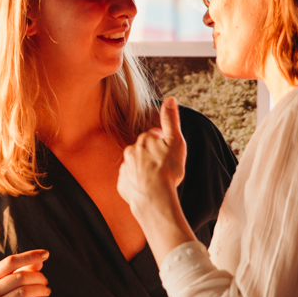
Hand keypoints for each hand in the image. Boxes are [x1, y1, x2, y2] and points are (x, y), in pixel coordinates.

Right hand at [0, 250, 50, 296]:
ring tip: (46, 291)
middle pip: (20, 277)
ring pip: (24, 292)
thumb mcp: (10, 284)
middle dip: (38, 277)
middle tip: (45, 281)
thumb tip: (39, 261)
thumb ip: (24, 270)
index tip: (46, 254)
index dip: (29, 256)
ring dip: (40, 289)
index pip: (10, 262)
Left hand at [117, 98, 186, 222]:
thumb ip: (171, 120)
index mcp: (144, 139)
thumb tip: (170, 99)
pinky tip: (148, 188)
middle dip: (154, 155)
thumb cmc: (168, 169)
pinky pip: (131, 180)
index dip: (165, 144)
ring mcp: (125, 168)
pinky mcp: (122, 184)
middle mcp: (130, 151)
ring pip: (137, 165)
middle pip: (144, 150)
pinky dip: (138, 183)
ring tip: (158, 180)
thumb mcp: (175, 141)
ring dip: (145, 169)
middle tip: (165, 168)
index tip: (170, 155)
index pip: (155, 136)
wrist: (154, 197)